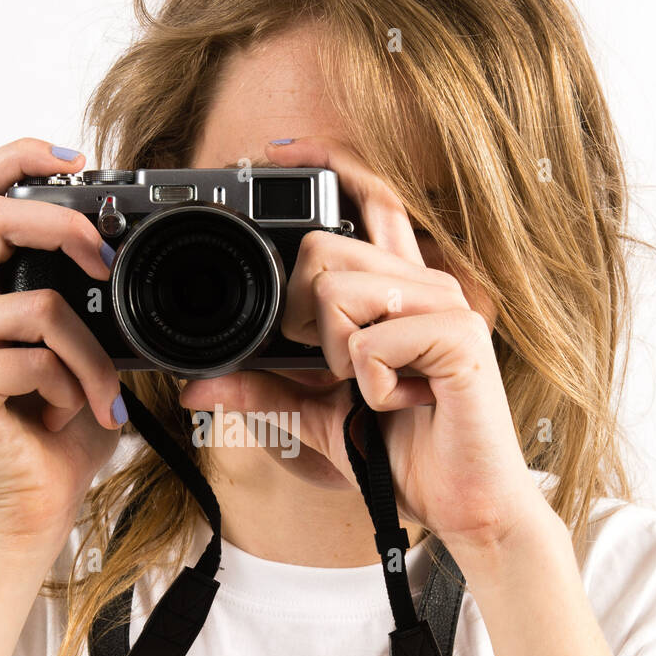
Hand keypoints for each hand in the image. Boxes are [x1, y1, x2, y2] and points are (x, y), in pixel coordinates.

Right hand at [0, 138, 124, 547]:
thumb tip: (126, 263)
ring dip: (87, 354)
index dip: (18, 159)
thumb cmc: (55, 437)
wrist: (31, 511)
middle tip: (108, 261)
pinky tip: (67, 416)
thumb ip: (86, 308)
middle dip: (64, 226)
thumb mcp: (80, 356)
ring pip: (36, 306)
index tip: (74, 159)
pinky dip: (71, 388)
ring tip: (98, 396)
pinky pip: (33, 359)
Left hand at [179, 135, 553, 570]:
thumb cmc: (402, 452)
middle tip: (336, 370)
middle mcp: (424, 284)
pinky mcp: (461, 337)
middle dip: (304, 320)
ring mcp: (447, 305)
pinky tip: (403, 405)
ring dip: (337, 359)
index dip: (325, 163)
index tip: (276, 150)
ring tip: (377, 390)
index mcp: (398, 289)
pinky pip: (371, 343)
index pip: (369, 198)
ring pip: (341, 292)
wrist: (460, 505)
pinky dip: (371, 388)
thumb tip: (195, 387)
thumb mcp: (317, 418)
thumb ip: (263, 392)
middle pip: (325, 250)